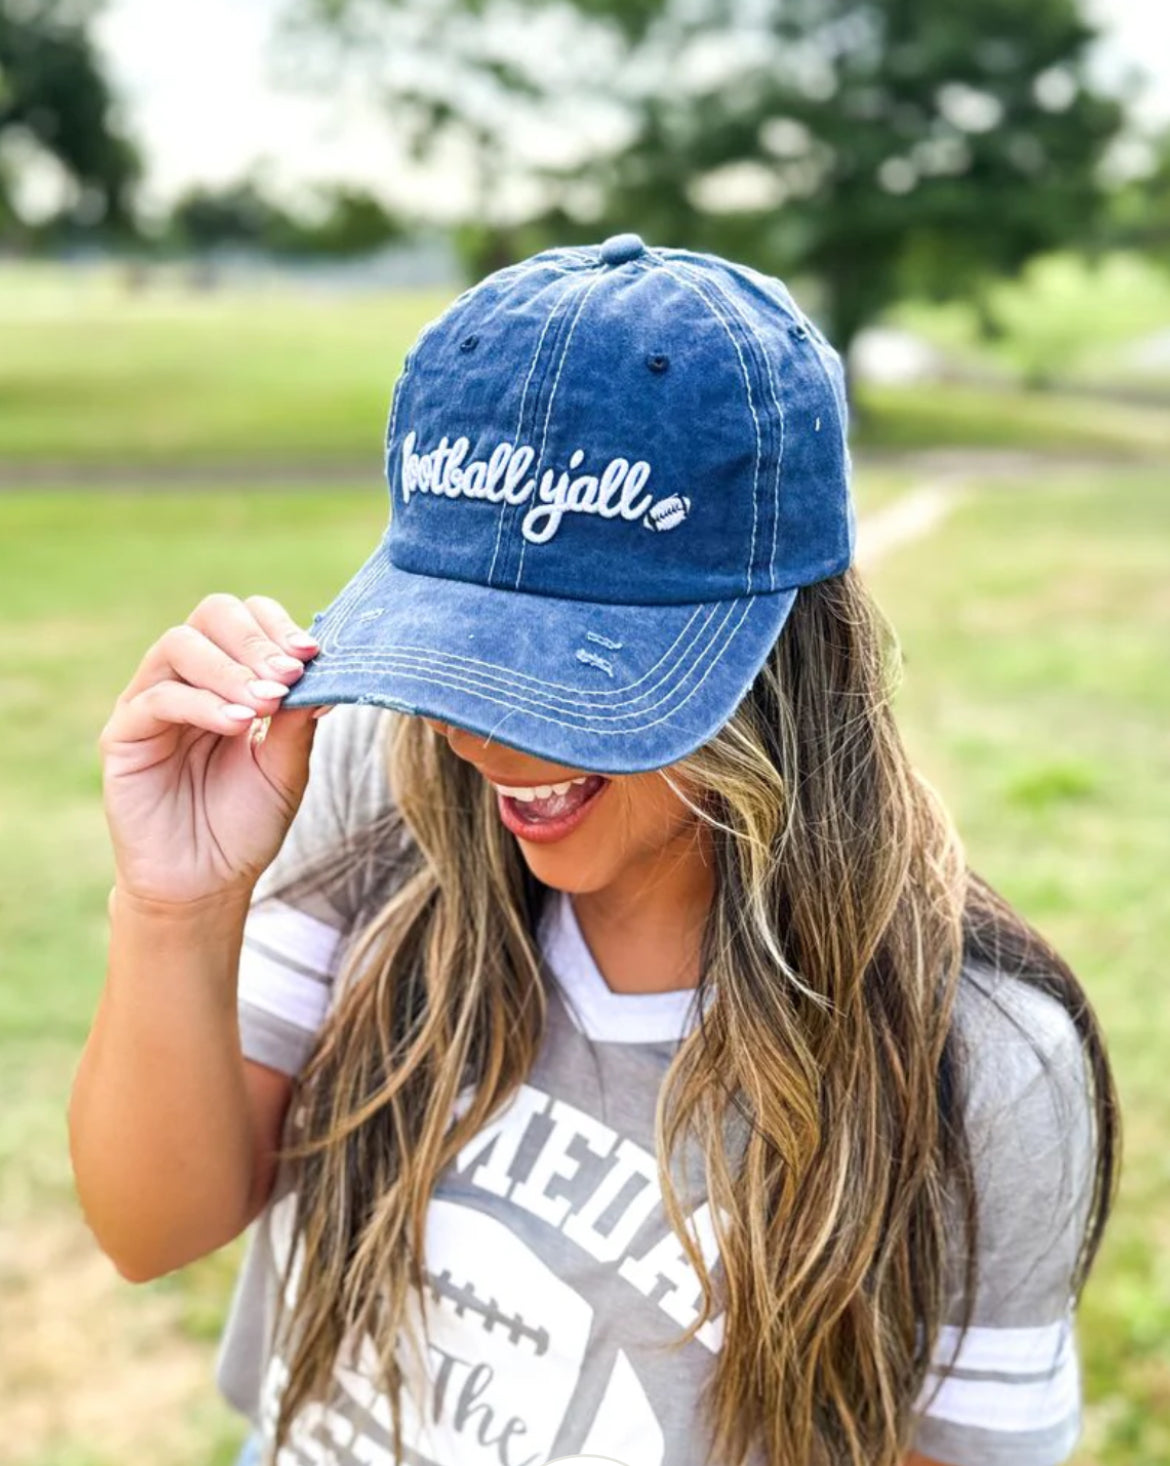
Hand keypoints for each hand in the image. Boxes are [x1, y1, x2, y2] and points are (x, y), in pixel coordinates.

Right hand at [99, 592, 329, 911]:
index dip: (277, 626)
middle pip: (210, 614)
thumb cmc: (246, 822)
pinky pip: (158, 699)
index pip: (246, 619)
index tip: (311, 653)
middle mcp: (187, 679)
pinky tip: (237, 725)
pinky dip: (202, 704)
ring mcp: (151, 702)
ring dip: (231, 669)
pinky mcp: (123, 734)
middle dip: (255, 639)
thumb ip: (299, 717)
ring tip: (266, 704)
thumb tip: (327, 670)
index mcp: (229, 677)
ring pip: (179, 645)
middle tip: (288, 674)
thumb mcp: (286, 766)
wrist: (207, 882)